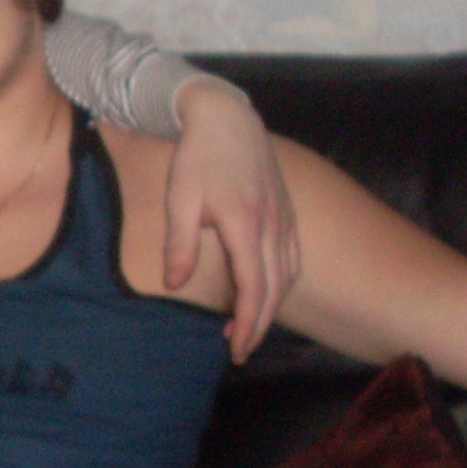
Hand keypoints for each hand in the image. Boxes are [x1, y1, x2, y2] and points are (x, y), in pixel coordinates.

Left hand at [166, 79, 301, 362]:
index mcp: (244, 223)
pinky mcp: (286, 211)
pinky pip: (291, 257)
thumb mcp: (179, 199)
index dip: (246, 323)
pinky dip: (281, 282)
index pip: (253, 286)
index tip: (235, 348)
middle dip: (259, 325)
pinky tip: (267, 293)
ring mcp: (283, 217)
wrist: (226, 116)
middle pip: (274, 288)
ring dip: (272, 306)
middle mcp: (271, 224)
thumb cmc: (197, 156)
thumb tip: (175, 284)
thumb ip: (179, 243)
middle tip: (241, 351)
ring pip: (287, 275)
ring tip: (250, 328)